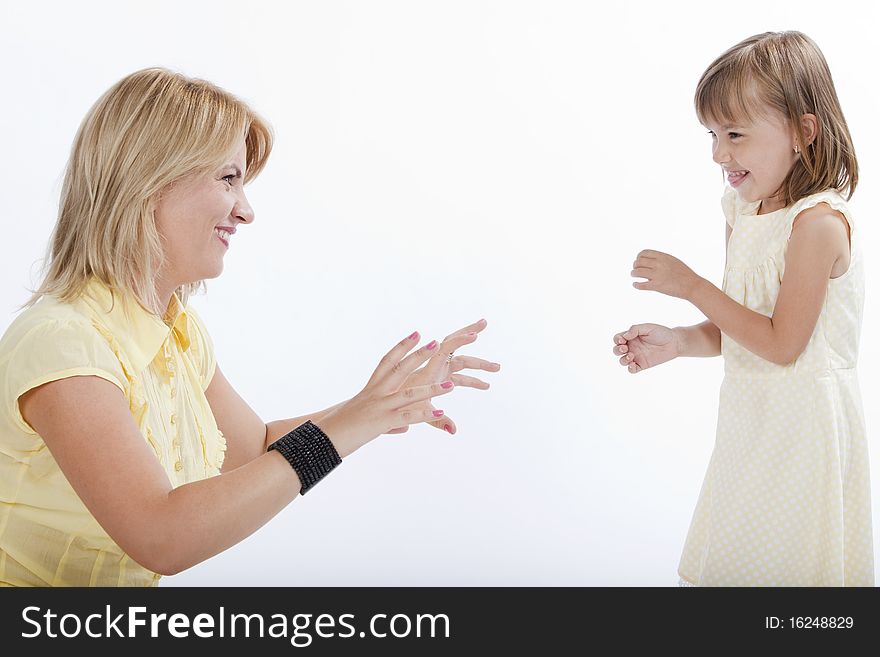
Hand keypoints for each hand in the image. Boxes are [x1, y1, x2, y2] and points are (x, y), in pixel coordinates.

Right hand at [317, 332, 456, 456]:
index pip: (387, 362)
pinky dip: (424, 414)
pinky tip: (440, 412)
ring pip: (409, 395)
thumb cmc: (338, 430)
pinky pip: (406, 417)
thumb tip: (404, 427)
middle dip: (419, 355)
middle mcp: (375, 394)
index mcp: (369, 389)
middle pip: (400, 369)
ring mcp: (378, 407)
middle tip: (435, 342)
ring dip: (432, 390)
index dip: (402, 347)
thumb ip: (388, 421)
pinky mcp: (380, 423)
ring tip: (451, 385)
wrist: (321, 439)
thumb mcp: (364, 420)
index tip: (415, 333)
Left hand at [391, 318, 500, 434]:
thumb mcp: (419, 412)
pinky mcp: (439, 380)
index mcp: (429, 368)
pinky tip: (485, 385)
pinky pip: (459, 377)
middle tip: (485, 323)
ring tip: (497, 368)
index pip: (446, 348)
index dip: (460, 340)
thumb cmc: (399, 407)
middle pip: (455, 347)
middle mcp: (434, 366)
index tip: (474, 334)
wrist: (387, 408)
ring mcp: (438, 372)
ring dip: (479, 365)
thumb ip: (437, 420)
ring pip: (461, 363)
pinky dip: (472, 380)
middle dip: (470, 334)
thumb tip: (454, 430)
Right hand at [612, 324, 680, 373]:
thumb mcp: (648, 327)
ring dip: (623, 359)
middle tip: (624, 349)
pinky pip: (632, 370)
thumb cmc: (661, 333)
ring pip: (622, 361)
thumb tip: (625, 336)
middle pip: (616, 351)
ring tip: (631, 356)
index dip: (617, 340)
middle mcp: (632, 347)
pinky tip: (633, 365)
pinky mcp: (642, 365)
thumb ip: (635, 329)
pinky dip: (629, 369)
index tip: (623, 339)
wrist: (674, 343)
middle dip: (617, 350)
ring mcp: (636, 357)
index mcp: (631, 337)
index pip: (617, 339)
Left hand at [631, 250, 702, 298]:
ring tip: (634, 275)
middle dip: (635, 265)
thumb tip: (650, 260)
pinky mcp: (657, 286)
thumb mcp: (673, 261)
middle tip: (635, 269)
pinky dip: (636, 285)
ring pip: (637, 272)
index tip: (639, 261)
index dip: (639, 256)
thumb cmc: (684, 274)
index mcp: (663, 257)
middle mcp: (659, 264)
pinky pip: (641, 285)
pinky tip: (635, 284)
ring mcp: (657, 275)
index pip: (644, 253)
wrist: (692, 285)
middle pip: (638, 262)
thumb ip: (662, 259)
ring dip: (633, 273)